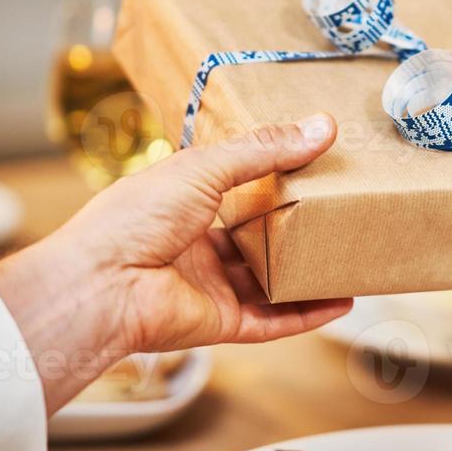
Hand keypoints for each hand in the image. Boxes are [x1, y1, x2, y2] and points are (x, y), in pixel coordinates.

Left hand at [0, 114, 351, 411]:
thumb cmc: (131, 219)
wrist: (101, 286)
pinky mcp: (221, 323)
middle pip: (258, 238)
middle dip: (296, 229)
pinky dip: (308, 313)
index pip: (236, 188)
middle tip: (341, 213)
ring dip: (309, 273)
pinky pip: (273, 320)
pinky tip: (341, 301)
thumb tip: (320, 127)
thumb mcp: (202, 168)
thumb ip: (263, 151)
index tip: (316, 167)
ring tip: (350, 258)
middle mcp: (197, 245)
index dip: (273, 178)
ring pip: (271, 282)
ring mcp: (210, 286)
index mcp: (183, 202)